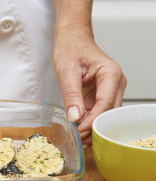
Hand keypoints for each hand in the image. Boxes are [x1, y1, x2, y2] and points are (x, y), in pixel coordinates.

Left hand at [53, 25, 126, 147]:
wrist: (72, 39)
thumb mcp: (66, 71)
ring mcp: (110, 90)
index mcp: (111, 74)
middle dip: (94, 128)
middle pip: (109, 112)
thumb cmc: (71, 49)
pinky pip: (97, 112)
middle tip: (79, 141)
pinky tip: (79, 132)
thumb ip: (71, 95)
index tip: (80, 131)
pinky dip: (89, 122)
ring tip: (78, 141)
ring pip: (105, 115)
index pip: (106, 103)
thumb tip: (75, 118)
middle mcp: (115, 83)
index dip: (93, 120)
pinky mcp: (101, 95)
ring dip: (92, 128)